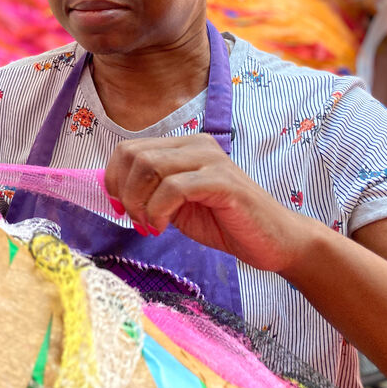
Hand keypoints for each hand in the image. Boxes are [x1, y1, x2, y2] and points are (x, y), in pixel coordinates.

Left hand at [103, 134, 319, 272]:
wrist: (273, 241)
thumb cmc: (223, 222)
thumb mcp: (176, 203)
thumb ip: (150, 191)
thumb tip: (113, 190)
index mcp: (183, 147)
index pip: (128, 149)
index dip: (113, 178)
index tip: (119, 207)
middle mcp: (196, 146)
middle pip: (134, 155)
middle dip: (124, 192)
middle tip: (135, 219)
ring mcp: (211, 160)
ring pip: (150, 167)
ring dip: (139, 202)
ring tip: (149, 224)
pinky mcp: (223, 182)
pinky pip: (174, 187)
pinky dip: (158, 210)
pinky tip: (162, 227)